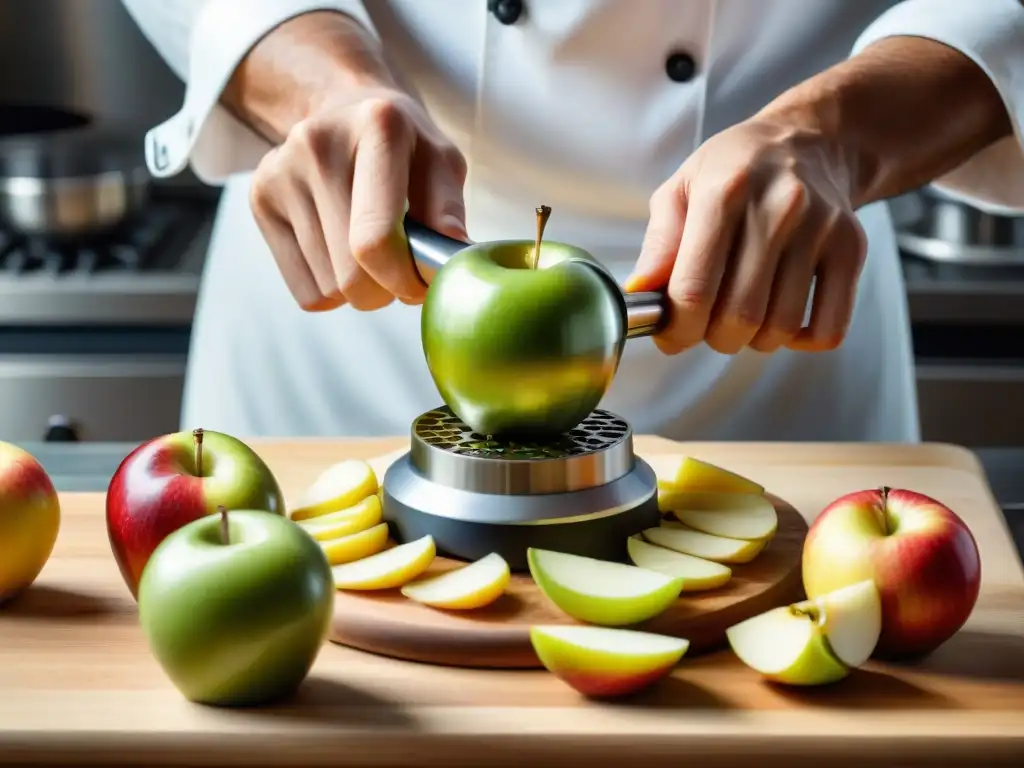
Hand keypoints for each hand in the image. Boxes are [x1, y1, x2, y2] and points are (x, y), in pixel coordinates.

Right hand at [249, 67, 467, 311]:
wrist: (345, 109)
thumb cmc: (405, 146)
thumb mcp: (442, 161)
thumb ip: (449, 213)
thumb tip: (447, 268)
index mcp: (377, 126)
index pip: (375, 239)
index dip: (402, 280)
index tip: (419, 284)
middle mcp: (318, 144)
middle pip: (350, 274)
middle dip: (384, 291)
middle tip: (399, 273)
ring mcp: (281, 171)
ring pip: (329, 288)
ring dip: (359, 291)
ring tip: (370, 255)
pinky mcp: (260, 198)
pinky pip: (305, 291)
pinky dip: (331, 291)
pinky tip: (340, 254)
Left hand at [626, 111, 866, 354]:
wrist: (808, 141)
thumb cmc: (733, 171)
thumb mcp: (681, 189)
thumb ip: (659, 244)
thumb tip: (641, 294)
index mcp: (724, 191)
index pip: (694, 290)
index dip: (677, 329)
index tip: (671, 336)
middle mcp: (778, 207)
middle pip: (738, 316)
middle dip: (713, 337)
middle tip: (707, 325)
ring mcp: (820, 228)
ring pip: (781, 327)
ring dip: (753, 341)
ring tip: (742, 318)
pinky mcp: (852, 247)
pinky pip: (830, 327)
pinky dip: (801, 342)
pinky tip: (782, 321)